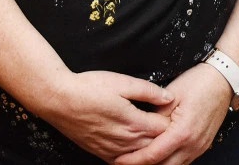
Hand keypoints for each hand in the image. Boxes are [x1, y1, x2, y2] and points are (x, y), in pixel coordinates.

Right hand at [35, 70, 174, 163]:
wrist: (59, 100)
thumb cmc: (90, 87)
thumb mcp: (122, 82)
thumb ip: (148, 91)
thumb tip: (169, 97)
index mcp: (134, 122)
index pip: (164, 129)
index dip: (174, 121)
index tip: (179, 113)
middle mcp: (126, 141)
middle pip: (155, 146)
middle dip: (166, 137)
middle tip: (174, 127)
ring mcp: (113, 150)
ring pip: (140, 156)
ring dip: (151, 149)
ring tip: (159, 139)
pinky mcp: (101, 153)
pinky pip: (123, 161)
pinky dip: (134, 157)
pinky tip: (136, 150)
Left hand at [113, 64, 230, 164]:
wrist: (222, 80)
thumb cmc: (198, 83)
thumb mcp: (171, 94)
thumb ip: (154, 114)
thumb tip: (139, 125)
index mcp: (182, 132)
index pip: (153, 155)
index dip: (134, 160)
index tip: (119, 160)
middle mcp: (192, 145)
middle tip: (126, 161)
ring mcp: (199, 147)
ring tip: (140, 160)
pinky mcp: (202, 145)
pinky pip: (184, 161)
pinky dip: (169, 161)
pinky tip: (159, 155)